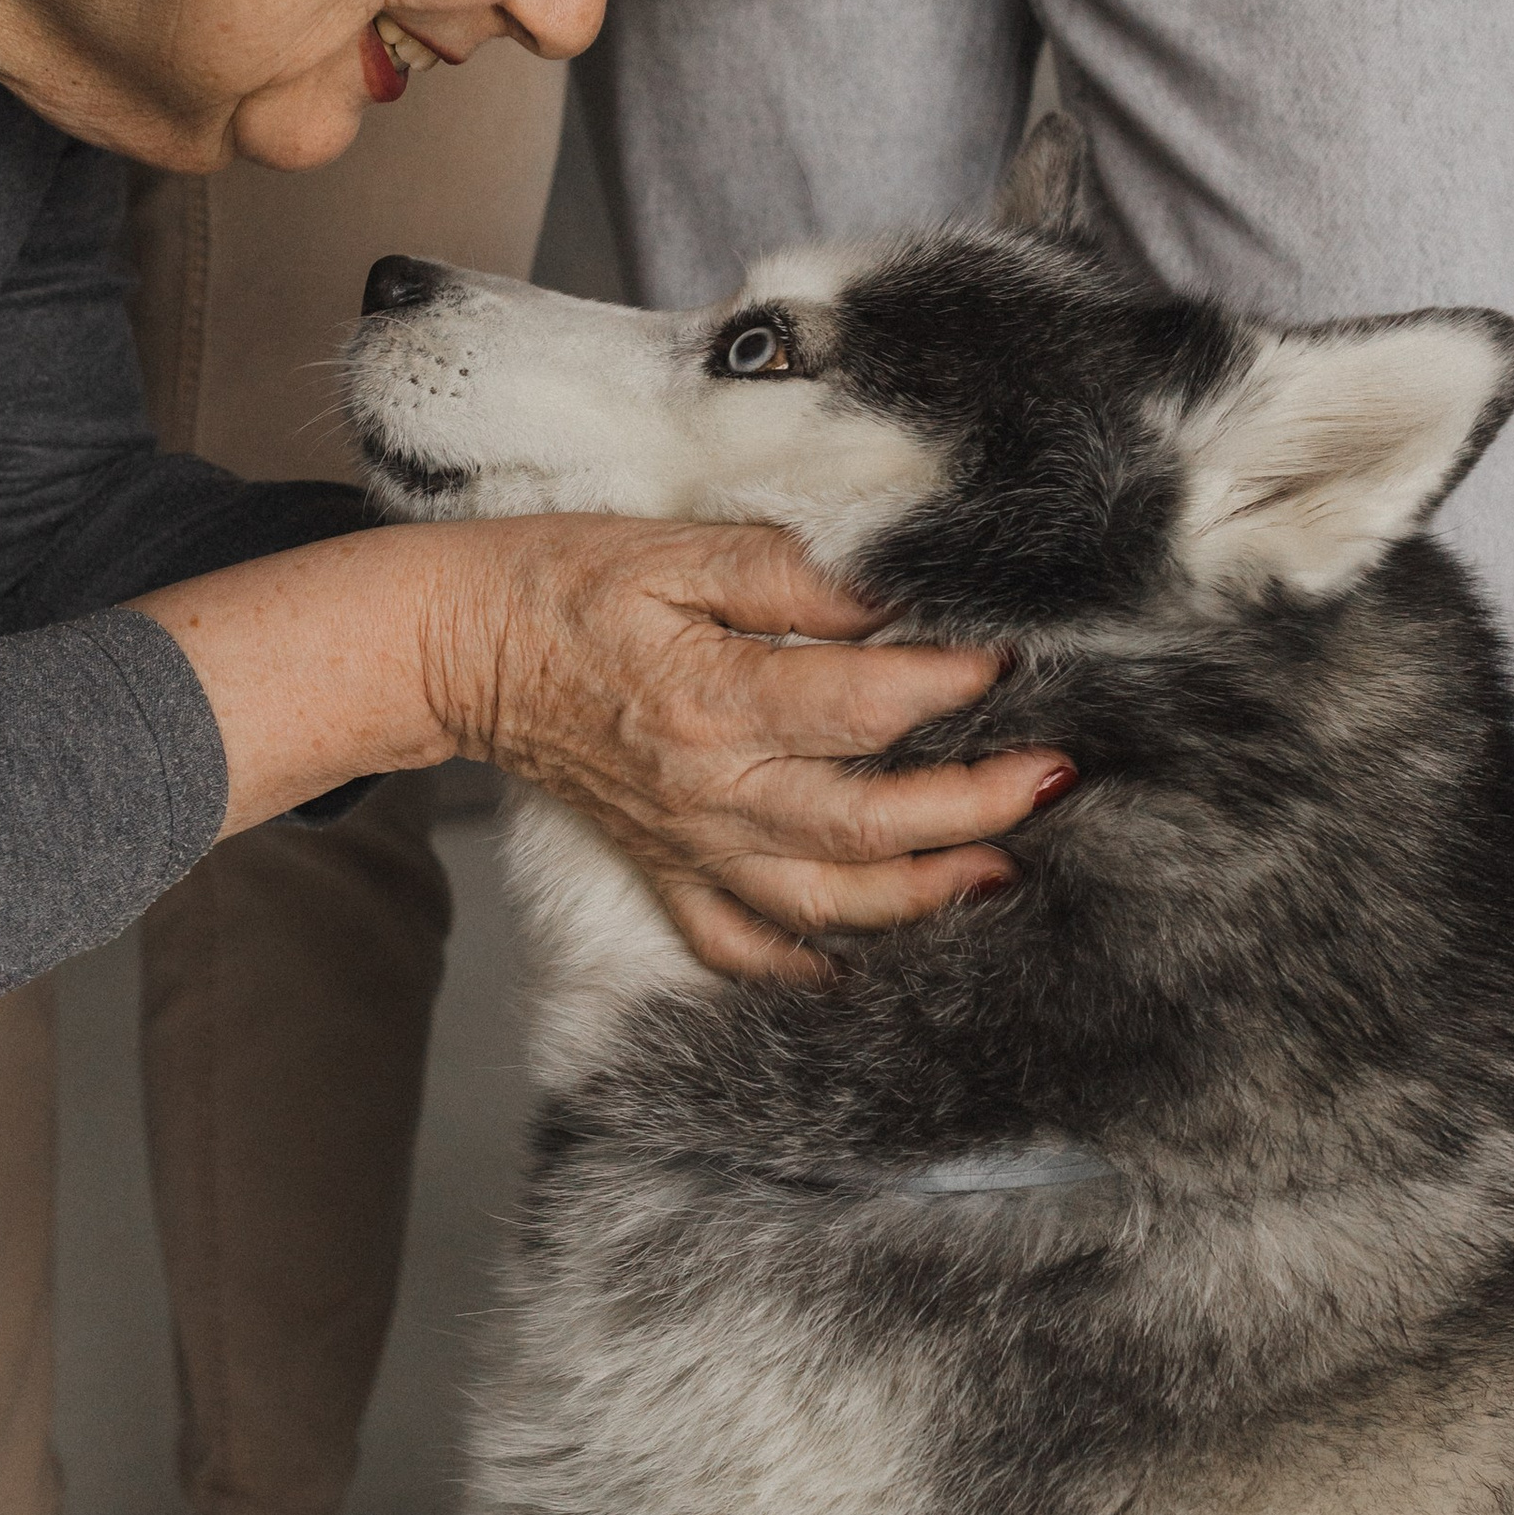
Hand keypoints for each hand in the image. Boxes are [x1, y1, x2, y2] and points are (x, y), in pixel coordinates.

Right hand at [420, 517, 1062, 984]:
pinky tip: (867, 964)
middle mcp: (707, 792)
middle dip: (972, 809)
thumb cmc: (565, 582)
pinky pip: (739, 943)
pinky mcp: (664, 869)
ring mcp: (687, 846)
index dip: (946, 687)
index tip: (1011, 662)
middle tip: (1054, 778)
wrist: (459, 645)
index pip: (856, 705)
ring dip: (921, 897)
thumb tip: (894, 595)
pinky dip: (805, 966)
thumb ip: (790, 573)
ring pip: (822, 901)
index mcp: (709, 700)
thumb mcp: (676, 548)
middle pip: (864, 825)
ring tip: (1002, 872)